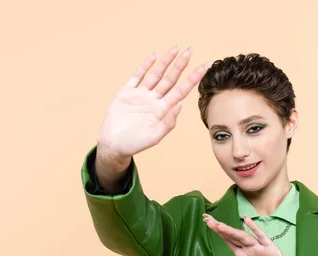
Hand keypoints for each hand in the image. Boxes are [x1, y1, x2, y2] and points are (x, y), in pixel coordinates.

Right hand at [97, 45, 207, 159]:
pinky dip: (145, 66)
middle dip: (180, 65)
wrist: (113, 144)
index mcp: (162, 110)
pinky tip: (154, 56)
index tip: (203, 67)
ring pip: (155, 74)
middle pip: (170, 79)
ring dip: (165, 61)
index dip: (192, 79)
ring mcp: (141, 95)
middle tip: (189, 50)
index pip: (181, 91)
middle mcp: (154, 100)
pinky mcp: (127, 92)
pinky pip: (137, 76)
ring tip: (175, 48)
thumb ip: (168, 122)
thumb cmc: (135, 143)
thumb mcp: (154, 136)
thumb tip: (180, 105)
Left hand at [203, 214, 291, 255]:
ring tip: (220, 225)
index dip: (219, 233)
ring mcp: (259, 247)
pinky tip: (246, 220)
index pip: (228, 242)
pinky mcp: (270, 248)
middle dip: (221, 229)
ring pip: (243, 236)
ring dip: (232, 230)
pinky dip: (254, 228)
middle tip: (209, 220)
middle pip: (233, 236)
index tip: (208, 224)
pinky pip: (261, 236)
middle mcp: (249, 249)